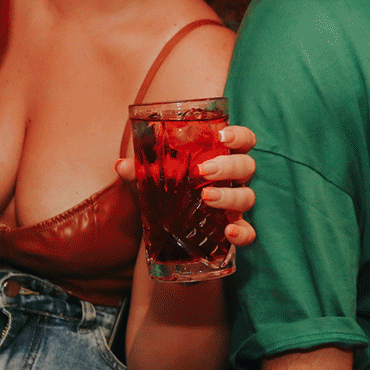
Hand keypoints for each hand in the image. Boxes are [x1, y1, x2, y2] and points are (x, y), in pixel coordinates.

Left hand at [114, 124, 257, 246]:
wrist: (167, 232)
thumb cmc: (168, 193)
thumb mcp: (152, 180)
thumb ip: (139, 171)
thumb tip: (120, 165)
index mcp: (220, 158)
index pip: (243, 140)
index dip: (239, 136)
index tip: (223, 137)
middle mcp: (233, 180)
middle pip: (247, 166)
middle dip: (229, 166)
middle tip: (204, 171)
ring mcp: (235, 205)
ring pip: (247, 196)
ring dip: (230, 195)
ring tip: (206, 197)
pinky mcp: (233, 230)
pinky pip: (249, 233)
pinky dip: (243, 233)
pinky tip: (229, 232)